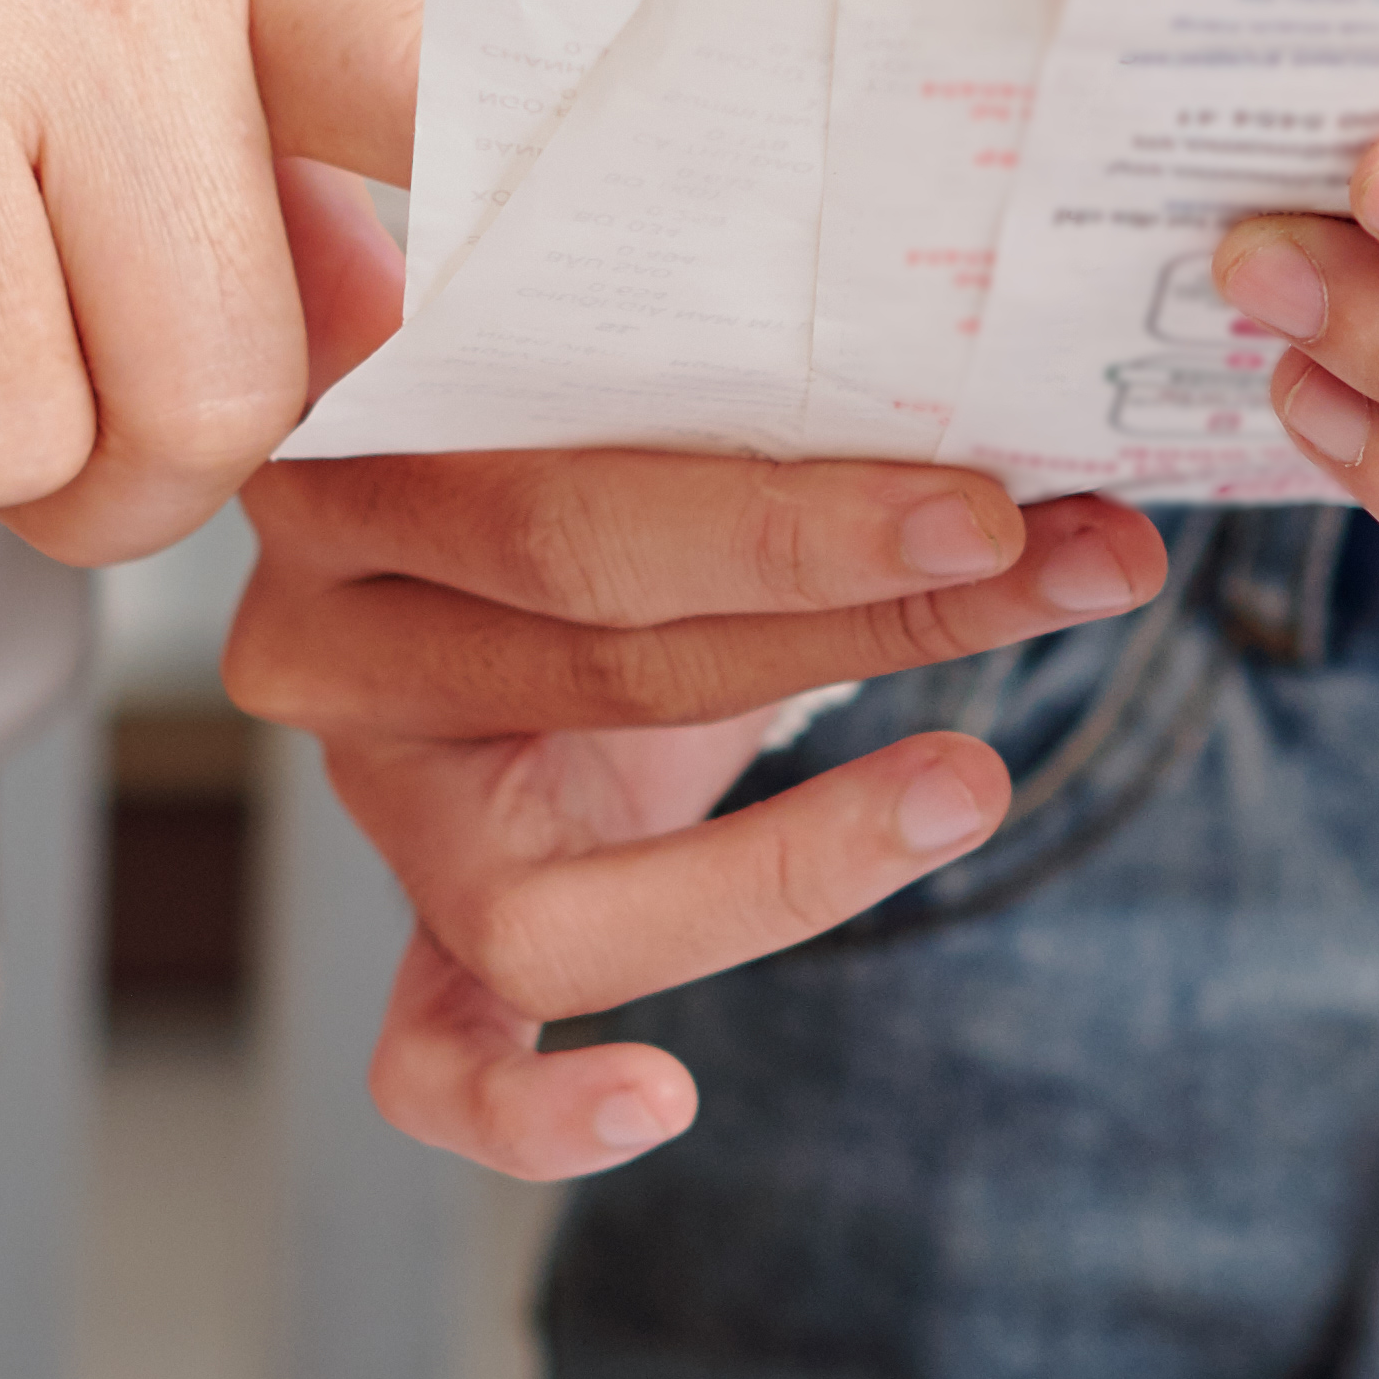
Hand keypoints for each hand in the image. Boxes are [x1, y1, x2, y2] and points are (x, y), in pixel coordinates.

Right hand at [225, 172, 1167, 1177]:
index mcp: (342, 465)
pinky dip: (530, 1114)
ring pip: (546, 897)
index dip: (778, 516)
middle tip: (1054, 576)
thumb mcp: (601, 323)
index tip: (986, 499)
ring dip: (786, 862)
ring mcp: (373, 803)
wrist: (499, 503)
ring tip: (971, 782)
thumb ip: (661, 286)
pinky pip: (432, 1068)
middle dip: (859, 624)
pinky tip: (660, 1102)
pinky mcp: (418, 931)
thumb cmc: (576, 398)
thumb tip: (916, 263)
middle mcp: (325, 641)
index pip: (556, 510)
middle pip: (597, 666)